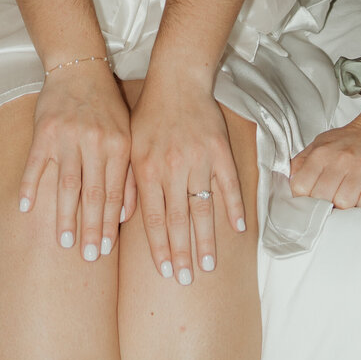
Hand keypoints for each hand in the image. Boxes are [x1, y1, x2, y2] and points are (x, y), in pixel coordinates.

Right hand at [19, 59, 132, 260]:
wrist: (80, 68)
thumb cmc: (106, 108)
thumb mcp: (127, 135)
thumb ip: (128, 174)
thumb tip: (125, 217)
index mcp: (119, 145)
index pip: (115, 192)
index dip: (109, 223)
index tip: (105, 250)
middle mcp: (95, 141)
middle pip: (93, 193)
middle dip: (90, 228)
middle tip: (87, 257)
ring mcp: (68, 136)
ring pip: (67, 183)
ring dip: (65, 216)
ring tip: (63, 242)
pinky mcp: (44, 130)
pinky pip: (36, 163)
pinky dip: (30, 186)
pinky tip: (26, 208)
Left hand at [129, 70, 245, 282]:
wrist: (176, 79)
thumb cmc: (149, 115)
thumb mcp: (130, 146)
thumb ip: (130, 181)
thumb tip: (123, 219)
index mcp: (147, 168)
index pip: (153, 219)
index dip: (159, 248)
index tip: (165, 272)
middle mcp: (171, 167)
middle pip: (177, 220)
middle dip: (182, 253)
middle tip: (186, 280)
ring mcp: (198, 159)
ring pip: (203, 207)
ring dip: (207, 239)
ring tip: (209, 265)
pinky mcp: (219, 150)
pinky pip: (228, 184)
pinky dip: (234, 207)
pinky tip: (237, 229)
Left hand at [289, 105, 360, 207]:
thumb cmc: (350, 139)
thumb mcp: (320, 143)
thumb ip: (302, 162)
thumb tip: (290, 182)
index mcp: (321, 152)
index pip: (301, 187)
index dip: (303, 199)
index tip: (310, 201)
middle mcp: (341, 159)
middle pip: (322, 198)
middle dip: (325, 204)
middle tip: (332, 200)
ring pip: (344, 203)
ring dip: (346, 205)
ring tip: (349, 195)